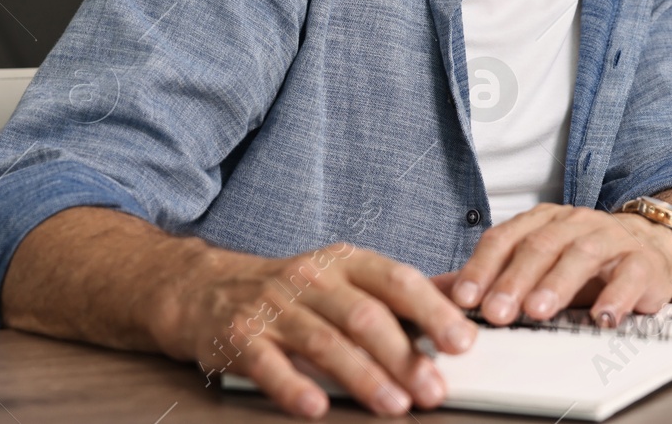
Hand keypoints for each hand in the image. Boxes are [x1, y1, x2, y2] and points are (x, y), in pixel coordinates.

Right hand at [159, 241, 476, 418]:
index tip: (462, 341)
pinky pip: (269, 364)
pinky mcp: (240, 337)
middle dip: (404, 356)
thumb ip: (403, 290)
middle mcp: (313, 280)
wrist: (207, 289)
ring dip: (363, 377)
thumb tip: (464, 294)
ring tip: (394, 405)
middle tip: (433, 389)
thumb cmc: (294, 291)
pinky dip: (293, 386)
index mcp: (348, 263)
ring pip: (325, 342)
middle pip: (365, 316)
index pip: (398, 281)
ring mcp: (275, 307)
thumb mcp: (348, 277)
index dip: (433, 310)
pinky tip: (316, 407)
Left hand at [446, 204, 671, 326]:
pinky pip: (629, 275)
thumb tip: (430, 292)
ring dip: (558, 283)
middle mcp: (574, 223)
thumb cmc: (582, 264)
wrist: (649, 251)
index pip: (505, 238)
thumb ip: (487, 279)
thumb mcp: (533, 266)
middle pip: (540, 246)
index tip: (464, 299)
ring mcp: (610, 239)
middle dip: (514, 280)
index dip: (483, 267)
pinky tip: (601, 317)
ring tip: (538, 311)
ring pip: (582, 254)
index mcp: (542, 221)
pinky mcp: (642, 262)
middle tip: (496, 312)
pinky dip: (616, 296)